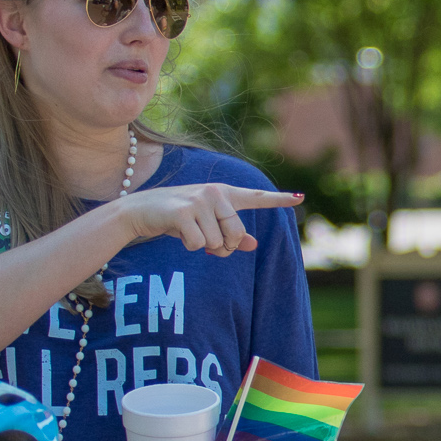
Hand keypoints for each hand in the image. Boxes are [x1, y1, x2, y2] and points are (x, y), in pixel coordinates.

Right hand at [119, 182, 301, 256]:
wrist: (139, 210)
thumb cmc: (177, 218)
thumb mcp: (206, 224)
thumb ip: (231, 234)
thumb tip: (253, 244)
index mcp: (225, 194)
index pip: (256, 198)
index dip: (279, 200)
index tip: (301, 198)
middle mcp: (215, 193)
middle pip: (237, 235)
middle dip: (223, 248)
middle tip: (206, 241)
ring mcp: (199, 200)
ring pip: (218, 243)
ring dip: (204, 248)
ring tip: (189, 232)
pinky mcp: (183, 212)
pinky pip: (199, 245)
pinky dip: (189, 246)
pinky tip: (178, 233)